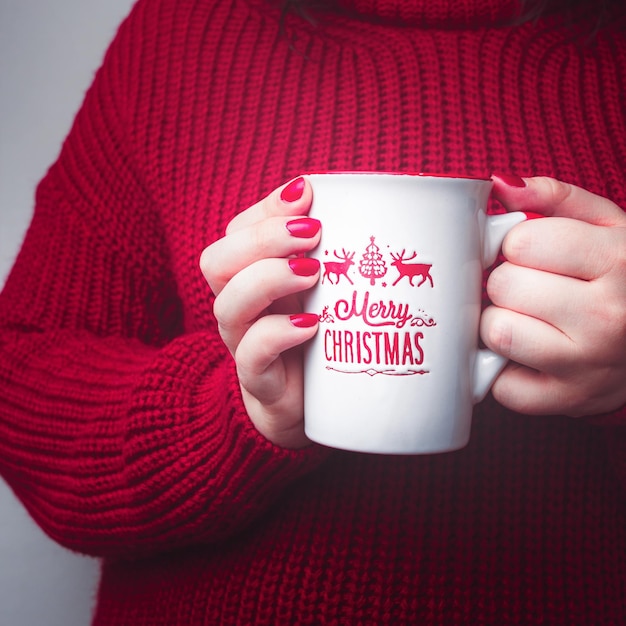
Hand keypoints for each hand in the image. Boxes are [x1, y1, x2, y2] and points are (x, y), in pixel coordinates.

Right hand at [199, 177, 319, 447]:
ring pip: (227, 304)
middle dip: (262, 238)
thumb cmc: (325, 342)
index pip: (238, 231)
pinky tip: (311, 325)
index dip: (266, 209)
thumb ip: (341, 257)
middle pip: (217, 261)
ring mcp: (244, 344)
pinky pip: (250, 355)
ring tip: (313, 272)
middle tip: (313, 233)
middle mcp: (241, 306)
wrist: (316, 410)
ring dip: (268, 279)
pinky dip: (277, 334)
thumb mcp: (333, 292)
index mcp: (254, 277)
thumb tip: (376, 212)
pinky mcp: (259, 382)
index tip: (307, 194)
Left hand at [481, 175, 625, 416]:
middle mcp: (607, 317)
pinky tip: (530, 356)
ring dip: (500, 323)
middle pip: (503, 284)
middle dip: (506, 282)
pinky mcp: (566, 402)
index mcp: (619, 262)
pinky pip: (500, 385)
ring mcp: (586, 365)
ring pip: (496, 332)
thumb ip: (556, 198)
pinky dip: (503, 371)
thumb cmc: (625, 279)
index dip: (516, 244)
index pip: (523, 240)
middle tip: (529, 288)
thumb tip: (499, 184)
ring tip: (528, 320)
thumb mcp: (609, 226)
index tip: (530, 252)